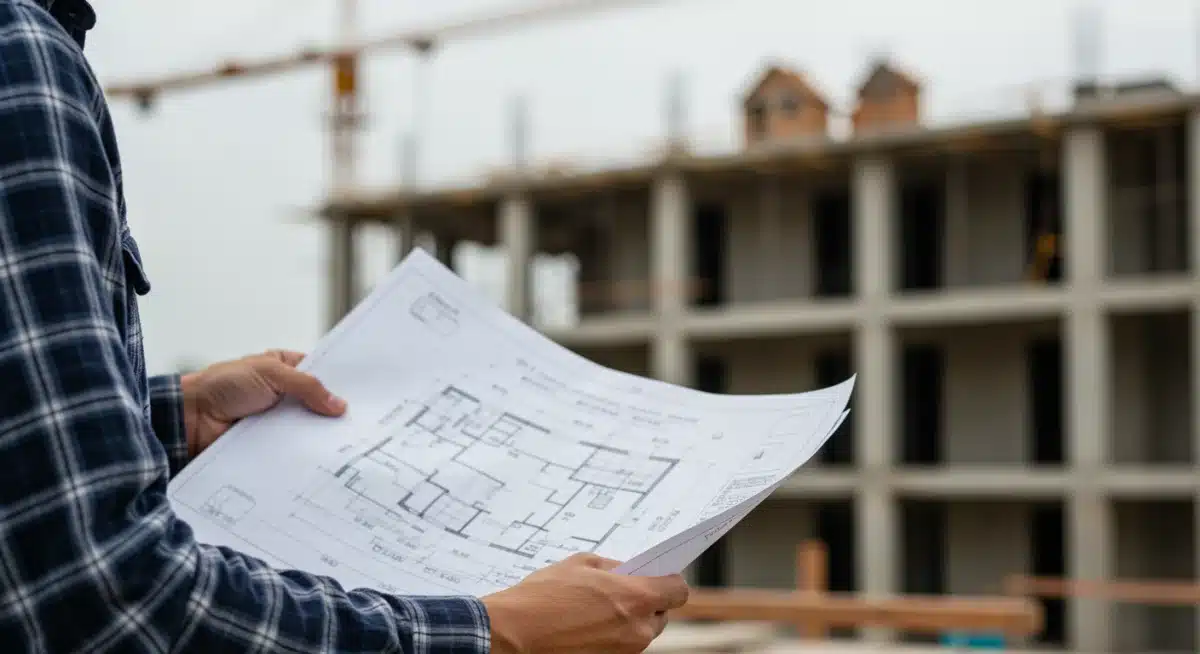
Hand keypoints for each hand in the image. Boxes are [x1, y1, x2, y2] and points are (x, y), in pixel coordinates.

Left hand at [180, 349, 346, 457]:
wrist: (190, 419)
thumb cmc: (222, 385)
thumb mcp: (269, 373)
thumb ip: (306, 386)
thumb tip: (339, 404)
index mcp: (284, 369)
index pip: (320, 374)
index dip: (339, 383)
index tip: (365, 395)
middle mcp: (283, 395)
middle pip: (317, 404)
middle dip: (334, 413)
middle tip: (362, 424)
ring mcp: (277, 421)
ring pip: (307, 429)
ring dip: (320, 436)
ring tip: (350, 446)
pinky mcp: (269, 445)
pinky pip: (292, 449)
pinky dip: (303, 453)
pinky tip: (323, 460)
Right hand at [482, 553, 688, 653]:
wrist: (515, 634)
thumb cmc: (544, 596)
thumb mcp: (580, 563)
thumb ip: (614, 565)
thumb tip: (629, 569)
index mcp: (636, 598)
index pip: (678, 591)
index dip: (668, 581)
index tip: (656, 576)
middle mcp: (638, 629)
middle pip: (662, 614)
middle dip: (647, 602)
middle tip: (620, 592)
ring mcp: (625, 652)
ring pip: (642, 633)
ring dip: (629, 620)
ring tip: (596, 610)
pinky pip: (622, 647)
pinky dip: (613, 636)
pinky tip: (587, 626)